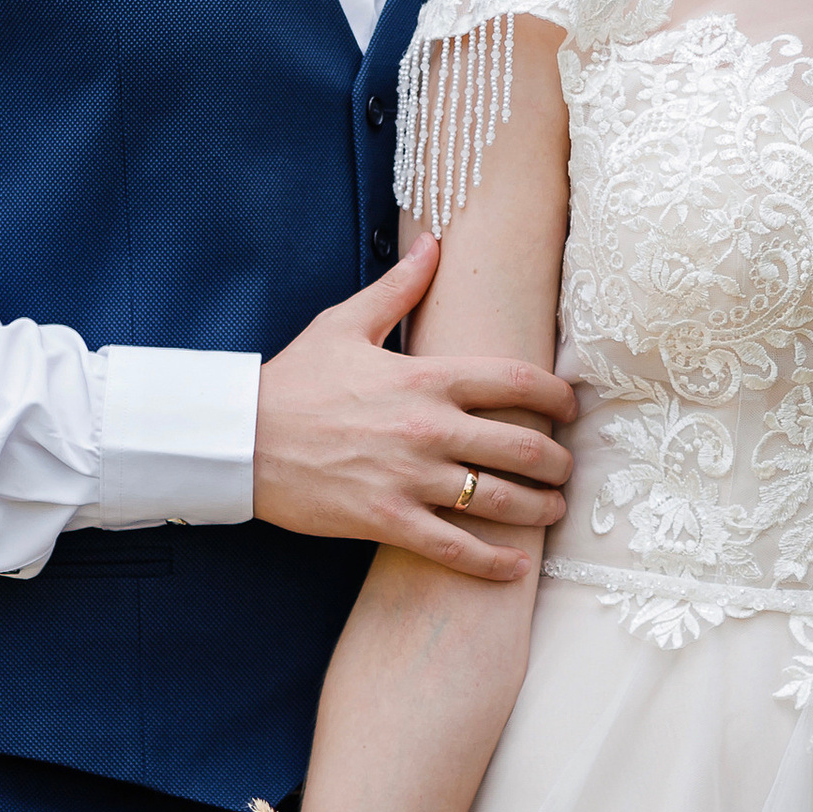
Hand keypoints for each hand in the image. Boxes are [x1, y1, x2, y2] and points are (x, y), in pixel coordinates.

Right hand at [253, 242, 574, 579]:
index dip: (557, 396)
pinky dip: (493, 564)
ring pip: (499, 500)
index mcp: (426, 377)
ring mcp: (410, 479)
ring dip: (539, 509)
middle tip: (567, 469)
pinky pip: (454, 549)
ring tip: (554, 510)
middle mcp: (428, 428)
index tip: (571, 408)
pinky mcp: (387, 521)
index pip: (516, 381)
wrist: (240, 441)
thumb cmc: (293, 380)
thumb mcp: (344, 323)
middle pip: (522, 445)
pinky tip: (516, 567)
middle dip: (557, 461)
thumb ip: (398, 287)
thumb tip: (432, 244)